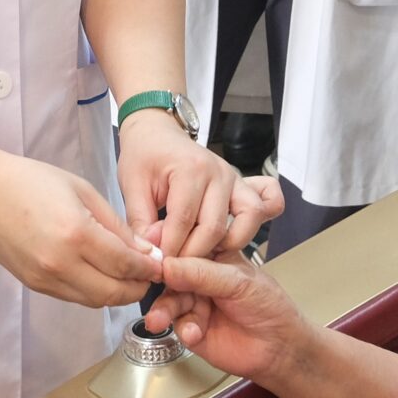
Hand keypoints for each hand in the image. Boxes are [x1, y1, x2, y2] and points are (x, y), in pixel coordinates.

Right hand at [0, 153, 157, 306]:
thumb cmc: (32, 180)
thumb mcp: (82, 190)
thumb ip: (116, 225)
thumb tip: (146, 252)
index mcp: (77, 234)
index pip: (127, 265)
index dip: (150, 269)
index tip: (162, 263)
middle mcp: (61, 263)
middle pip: (115, 294)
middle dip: (139, 287)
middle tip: (149, 274)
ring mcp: (45, 278)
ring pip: (95, 301)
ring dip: (116, 292)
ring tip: (127, 274)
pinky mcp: (34, 285)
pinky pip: (74, 297)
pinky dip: (93, 290)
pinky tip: (99, 273)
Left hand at [115, 111, 277, 259]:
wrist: (157, 132)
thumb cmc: (144, 156)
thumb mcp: (131, 186)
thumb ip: (142, 222)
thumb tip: (156, 253)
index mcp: (190, 168)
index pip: (183, 221)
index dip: (169, 248)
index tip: (158, 263)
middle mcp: (219, 172)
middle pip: (214, 228)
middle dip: (193, 254)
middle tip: (174, 265)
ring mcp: (235, 178)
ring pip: (246, 222)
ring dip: (226, 244)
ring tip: (200, 252)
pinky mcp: (242, 186)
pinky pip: (266, 205)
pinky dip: (252, 226)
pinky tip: (227, 239)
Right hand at [143, 248, 313, 384]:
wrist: (280, 349)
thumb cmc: (269, 306)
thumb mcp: (238, 282)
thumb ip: (202, 273)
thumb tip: (167, 265)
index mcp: (213, 252)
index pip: (184, 242)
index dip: (168, 246)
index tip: (155, 253)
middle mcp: (199, 275)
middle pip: (169, 272)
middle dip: (161, 281)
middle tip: (156, 286)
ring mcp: (194, 301)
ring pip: (168, 299)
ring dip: (164, 309)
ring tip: (160, 319)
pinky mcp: (190, 327)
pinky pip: (176, 324)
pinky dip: (183, 329)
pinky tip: (194, 333)